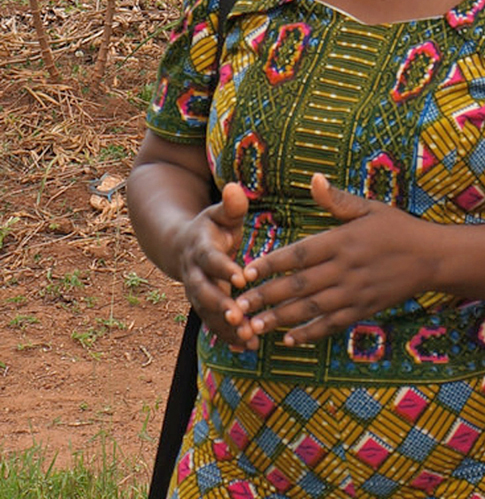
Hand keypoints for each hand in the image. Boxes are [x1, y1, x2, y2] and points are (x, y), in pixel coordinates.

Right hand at [176, 182, 249, 347]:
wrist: (182, 247)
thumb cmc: (212, 227)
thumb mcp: (220, 213)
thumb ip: (231, 205)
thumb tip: (235, 188)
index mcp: (201, 249)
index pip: (211, 260)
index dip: (224, 268)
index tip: (241, 278)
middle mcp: (195, 274)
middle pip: (204, 293)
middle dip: (221, 307)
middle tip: (239, 320)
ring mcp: (197, 293)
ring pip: (208, 314)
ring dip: (226, 329)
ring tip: (248, 340)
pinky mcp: (204, 307)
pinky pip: (213, 325)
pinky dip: (228, 338)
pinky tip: (248, 349)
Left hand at [231, 174, 436, 346]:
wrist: (433, 258)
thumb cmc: (399, 229)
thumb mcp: (371, 208)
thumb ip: (338, 200)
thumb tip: (313, 179)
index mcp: (343, 241)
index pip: (299, 254)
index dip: (271, 265)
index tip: (246, 272)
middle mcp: (346, 269)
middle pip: (298, 286)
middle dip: (265, 297)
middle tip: (236, 307)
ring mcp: (354, 292)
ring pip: (310, 309)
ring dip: (279, 319)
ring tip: (252, 326)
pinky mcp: (363, 309)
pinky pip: (332, 324)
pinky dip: (310, 333)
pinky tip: (289, 339)